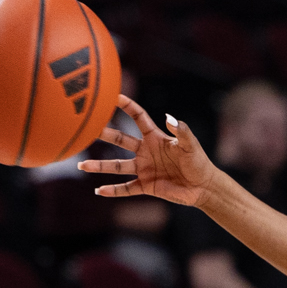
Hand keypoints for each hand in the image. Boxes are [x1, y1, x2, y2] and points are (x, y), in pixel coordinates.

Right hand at [78, 96, 218, 204]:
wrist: (204, 187)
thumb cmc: (199, 163)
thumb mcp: (190, 146)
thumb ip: (181, 131)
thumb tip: (168, 117)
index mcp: (155, 138)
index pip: (138, 118)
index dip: (127, 106)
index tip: (112, 96)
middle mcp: (145, 152)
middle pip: (120, 140)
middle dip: (103, 134)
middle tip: (84, 130)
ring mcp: (144, 169)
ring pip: (116, 166)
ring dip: (99, 166)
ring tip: (82, 165)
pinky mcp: (146, 186)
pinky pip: (126, 188)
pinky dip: (113, 190)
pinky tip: (98, 191)